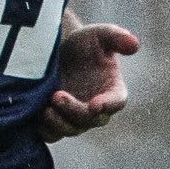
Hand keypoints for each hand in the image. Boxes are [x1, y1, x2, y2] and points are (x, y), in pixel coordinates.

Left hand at [40, 22, 138, 141]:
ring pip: (71, 129)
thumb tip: (134, 43)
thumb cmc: (84, 42)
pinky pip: (52, 134)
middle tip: (56, 95)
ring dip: (58, 122)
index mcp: (112, 89)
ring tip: (44, 108)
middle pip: (90, 120)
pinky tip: (35, 115)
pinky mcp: (55, 121)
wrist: (57, 48)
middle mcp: (95, 108)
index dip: (108, 105)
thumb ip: (116, 36)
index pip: (117, 102)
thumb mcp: (99, 34)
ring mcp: (75, 117)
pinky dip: (45, 129)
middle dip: (74, 110)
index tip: (95, 104)